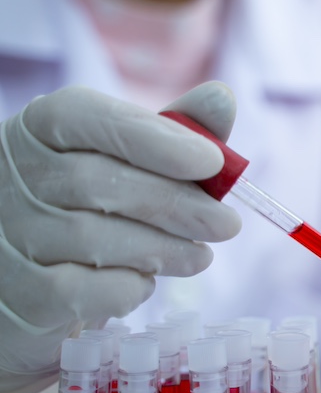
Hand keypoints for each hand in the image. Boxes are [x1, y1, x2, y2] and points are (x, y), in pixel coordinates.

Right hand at [0, 82, 240, 387]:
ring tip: (199, 256)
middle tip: (226, 224)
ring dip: (162, 249)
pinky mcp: (14, 294)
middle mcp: (7, 176)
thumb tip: (222, 98)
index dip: (152, 138)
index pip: (83, 115)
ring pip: (93, 238)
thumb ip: (171, 131)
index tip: (212, 161)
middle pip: (96, 182)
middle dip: (175, 204)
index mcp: (36, 129)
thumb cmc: (88, 208)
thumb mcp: (126, 161)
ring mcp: (3, 235)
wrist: (33, 280)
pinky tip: (145, 282)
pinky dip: (127, 288)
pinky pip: (79, 291)